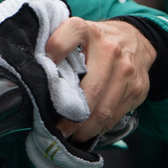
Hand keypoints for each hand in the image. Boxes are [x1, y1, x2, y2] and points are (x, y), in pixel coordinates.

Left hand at [45, 17, 155, 142]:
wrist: (137, 39)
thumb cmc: (96, 40)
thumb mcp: (77, 33)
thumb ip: (57, 45)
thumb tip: (30, 71)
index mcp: (87, 31)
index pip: (66, 40)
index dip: (52, 56)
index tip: (40, 78)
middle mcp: (109, 50)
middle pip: (90, 90)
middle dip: (71, 116)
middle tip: (56, 130)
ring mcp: (126, 71)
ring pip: (104, 109)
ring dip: (85, 128)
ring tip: (70, 136)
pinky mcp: (137, 89)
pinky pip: (116, 115)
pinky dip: (100, 128)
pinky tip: (87, 132)